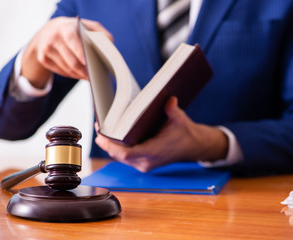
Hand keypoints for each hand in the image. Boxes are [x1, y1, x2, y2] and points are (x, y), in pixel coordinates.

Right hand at [21, 17, 112, 88]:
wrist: (49, 30)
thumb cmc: (73, 29)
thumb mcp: (86, 25)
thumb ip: (100, 32)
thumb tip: (109, 43)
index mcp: (65, 27)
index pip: (71, 40)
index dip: (79, 52)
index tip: (87, 62)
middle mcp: (53, 37)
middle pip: (71, 61)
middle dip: (84, 71)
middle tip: (94, 77)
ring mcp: (46, 49)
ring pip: (67, 69)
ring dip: (80, 75)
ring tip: (90, 77)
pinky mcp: (43, 59)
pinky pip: (61, 72)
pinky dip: (72, 75)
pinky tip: (79, 74)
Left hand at [95, 97, 228, 171]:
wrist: (193, 146)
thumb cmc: (186, 133)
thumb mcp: (179, 119)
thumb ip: (172, 110)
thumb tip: (169, 100)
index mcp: (154, 152)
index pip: (126, 153)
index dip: (110, 146)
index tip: (100, 136)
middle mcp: (147, 162)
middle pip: (119, 155)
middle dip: (107, 143)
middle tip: (99, 128)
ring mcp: (144, 164)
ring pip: (120, 158)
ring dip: (111, 146)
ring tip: (103, 131)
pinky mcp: (144, 163)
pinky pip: (126, 157)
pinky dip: (118, 148)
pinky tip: (114, 137)